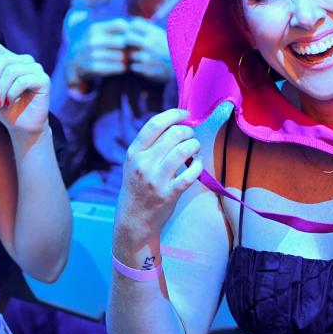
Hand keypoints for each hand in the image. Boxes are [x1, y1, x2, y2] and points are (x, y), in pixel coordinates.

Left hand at [0, 30, 49, 136]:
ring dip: (1, 89)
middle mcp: (23, 61)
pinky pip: (22, 80)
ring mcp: (35, 69)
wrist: (21, 126)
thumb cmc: (5, 108)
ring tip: (0, 102)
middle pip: (2, 59)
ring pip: (11, 71)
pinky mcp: (43, 79)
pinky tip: (10, 102)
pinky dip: (12, 93)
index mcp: (10, 61)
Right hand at [66, 18, 129, 89]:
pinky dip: (122, 68)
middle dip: (129, 46)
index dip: (128, 30)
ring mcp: (92, 54)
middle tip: (131, 50)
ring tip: (125, 59)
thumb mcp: (99, 30)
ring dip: (126, 59)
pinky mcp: (93, 67)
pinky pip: (118, 67)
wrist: (73, 61)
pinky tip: (120, 66)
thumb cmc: (93, 43)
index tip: (129, 36)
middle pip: (123, 42)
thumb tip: (140, 21)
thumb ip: (116, 25)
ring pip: (122, 56)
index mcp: (95, 27)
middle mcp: (93, 40)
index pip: (120, 24)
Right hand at [116, 109, 203, 245]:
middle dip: (188, 132)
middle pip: (174, 134)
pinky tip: (197, 165)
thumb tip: (175, 123)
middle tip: (191, 137)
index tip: (185, 115)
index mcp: (134, 152)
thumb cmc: (138, 186)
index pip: (155, 124)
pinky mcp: (169, 193)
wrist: (134, 219)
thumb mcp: (135, 163)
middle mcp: (144, 164)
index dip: (174, 115)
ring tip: (195, 150)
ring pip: (184, 150)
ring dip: (195, 146)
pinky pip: (191, 173)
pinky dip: (199, 165)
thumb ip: (150, 145)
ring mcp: (156, 179)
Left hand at [125, 17, 172, 82]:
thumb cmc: (171, 51)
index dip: (132, 28)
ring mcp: (148, 58)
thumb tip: (133, 21)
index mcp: (156, 33)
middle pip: (128, 37)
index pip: (134, 24)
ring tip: (143, 57)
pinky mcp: (147, 71)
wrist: (185, 70)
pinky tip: (145, 66)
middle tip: (132, 44)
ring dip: (134, 56)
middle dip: (129, 41)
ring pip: (130, 54)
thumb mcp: (163, 36)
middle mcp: (151, 44)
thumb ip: (149, 28)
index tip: (134, 32)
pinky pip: (133, 67)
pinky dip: (137, 67)